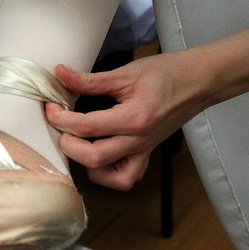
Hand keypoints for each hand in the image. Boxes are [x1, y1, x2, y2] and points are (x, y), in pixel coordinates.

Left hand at [45, 53, 210, 190]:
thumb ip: (90, 80)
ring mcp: (144, 151)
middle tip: (60, 124)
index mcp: (135, 118)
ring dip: (88, 164)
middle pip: (93, 158)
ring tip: (79, 141)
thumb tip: (61, 74)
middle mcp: (139, 141)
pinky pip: (126, 177)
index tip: (51, 106)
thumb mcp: (126, 72)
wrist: (197, 81)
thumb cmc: (166, 73)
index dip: (61, 118)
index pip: (87, 127)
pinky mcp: (147, 154)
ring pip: (111, 176)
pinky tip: (99, 154)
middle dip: (68, 143)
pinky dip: (108, 172)